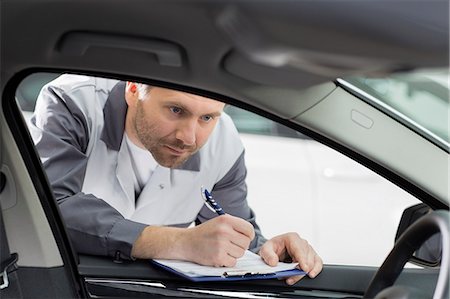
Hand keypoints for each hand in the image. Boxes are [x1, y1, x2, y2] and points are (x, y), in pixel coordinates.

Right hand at [131, 214, 254, 266]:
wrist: (186, 242)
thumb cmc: (204, 233)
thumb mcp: (219, 222)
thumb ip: (234, 225)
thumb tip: (250, 235)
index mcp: (226, 220)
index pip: (249, 229)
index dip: (248, 235)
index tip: (244, 237)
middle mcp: (224, 231)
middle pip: (246, 243)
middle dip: (240, 245)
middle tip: (230, 244)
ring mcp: (221, 244)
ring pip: (241, 253)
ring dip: (234, 254)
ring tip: (222, 249)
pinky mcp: (218, 257)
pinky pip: (233, 262)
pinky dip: (227, 261)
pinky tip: (218, 255)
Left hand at [259, 232, 322, 284]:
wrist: (274, 251)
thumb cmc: (272, 248)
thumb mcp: (265, 249)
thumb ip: (268, 255)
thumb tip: (273, 262)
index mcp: (292, 238)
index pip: (299, 249)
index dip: (303, 259)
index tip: (304, 269)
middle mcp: (302, 242)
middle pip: (307, 257)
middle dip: (300, 270)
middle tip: (290, 278)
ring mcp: (308, 249)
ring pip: (313, 261)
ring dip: (305, 272)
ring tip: (293, 278)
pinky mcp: (311, 256)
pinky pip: (318, 262)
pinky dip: (315, 270)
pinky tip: (311, 275)